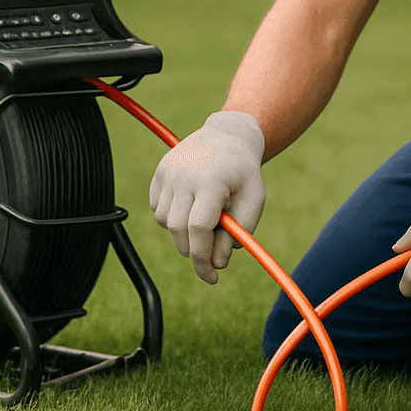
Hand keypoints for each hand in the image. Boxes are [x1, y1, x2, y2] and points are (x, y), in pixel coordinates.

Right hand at [149, 111, 265, 282]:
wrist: (228, 134)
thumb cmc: (243, 171)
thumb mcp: (254, 199)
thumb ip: (239, 232)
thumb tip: (218, 263)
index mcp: (211, 182)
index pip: (199, 229)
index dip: (202, 258)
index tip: (211, 276)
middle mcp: (184, 176)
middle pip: (178, 230)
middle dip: (192, 251)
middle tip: (207, 259)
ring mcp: (168, 172)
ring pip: (164, 222)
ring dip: (181, 233)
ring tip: (203, 222)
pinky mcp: (159, 172)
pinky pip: (156, 208)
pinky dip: (169, 218)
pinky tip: (189, 207)